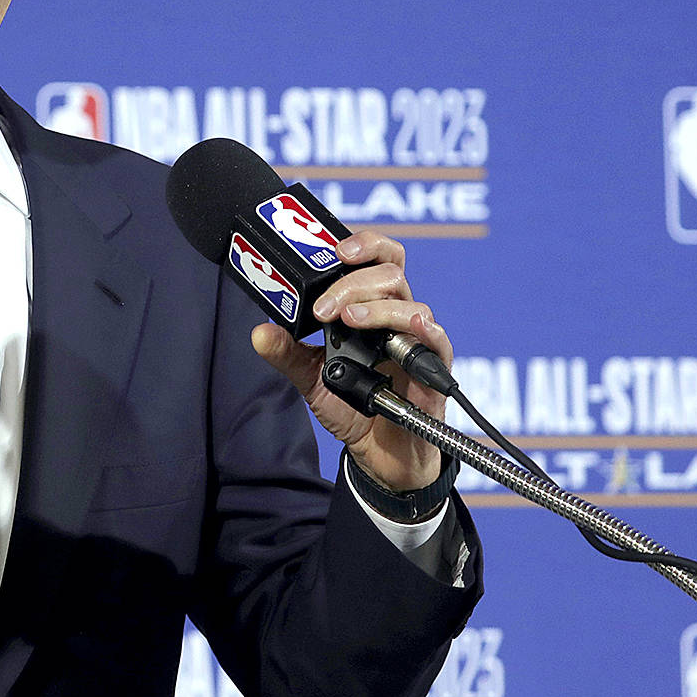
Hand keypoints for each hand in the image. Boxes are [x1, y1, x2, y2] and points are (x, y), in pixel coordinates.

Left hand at [249, 231, 453, 492]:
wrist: (377, 453)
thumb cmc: (352, 407)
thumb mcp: (311, 379)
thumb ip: (288, 354)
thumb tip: (259, 332)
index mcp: (370, 308)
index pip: (375, 260)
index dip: (363, 244)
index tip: (336, 251)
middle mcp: (395, 317)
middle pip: (390, 273)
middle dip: (354, 282)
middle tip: (325, 308)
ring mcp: (416, 340)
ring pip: (409, 302)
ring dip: (376, 306)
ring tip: (347, 320)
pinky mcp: (435, 367)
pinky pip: (436, 340)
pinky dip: (422, 329)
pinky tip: (407, 328)